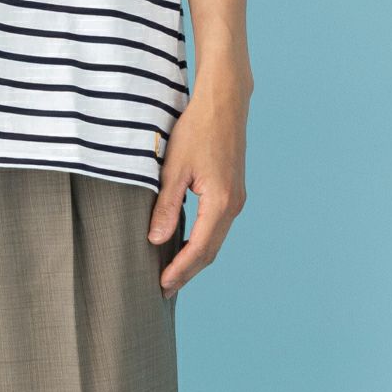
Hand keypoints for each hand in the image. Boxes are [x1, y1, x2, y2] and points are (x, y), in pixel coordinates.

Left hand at [146, 72, 250, 297]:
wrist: (224, 104)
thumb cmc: (198, 129)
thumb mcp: (175, 166)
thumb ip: (167, 205)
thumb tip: (156, 239)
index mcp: (220, 203)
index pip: (199, 249)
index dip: (180, 270)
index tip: (162, 285)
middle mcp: (233, 205)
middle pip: (210, 250)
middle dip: (187, 270)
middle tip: (165, 288)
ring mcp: (236, 198)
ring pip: (215, 239)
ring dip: (195, 257)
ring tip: (172, 270)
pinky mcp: (232, 190)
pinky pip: (217, 225)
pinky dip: (202, 239)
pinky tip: (186, 241)